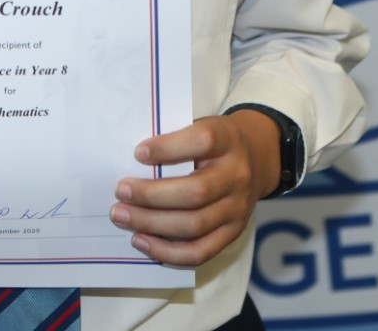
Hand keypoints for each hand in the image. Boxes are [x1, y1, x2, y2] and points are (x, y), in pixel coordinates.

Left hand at [109, 110, 279, 267]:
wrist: (256, 158)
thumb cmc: (213, 142)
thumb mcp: (201, 126)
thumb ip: (174, 138)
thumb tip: (130, 160)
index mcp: (228, 140)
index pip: (202, 141)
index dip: (168, 148)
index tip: (138, 153)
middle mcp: (237, 175)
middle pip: (195, 192)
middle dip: (151, 195)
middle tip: (121, 191)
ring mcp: (237, 208)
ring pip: (194, 225)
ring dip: (151, 223)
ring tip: (122, 216)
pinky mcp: (233, 233)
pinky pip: (199, 251)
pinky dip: (167, 251)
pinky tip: (141, 240)